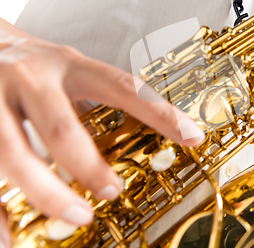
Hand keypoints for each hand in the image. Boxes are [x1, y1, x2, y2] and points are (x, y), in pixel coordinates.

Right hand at [0, 29, 204, 246]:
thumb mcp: (67, 70)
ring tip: (77, 214)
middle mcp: (32, 78)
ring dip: (47, 192)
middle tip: (112, 190)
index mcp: (69, 65)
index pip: (123, 87)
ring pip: (14, 153)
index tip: (193, 137)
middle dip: (88, 166)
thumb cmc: (33, 65)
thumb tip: (131, 142)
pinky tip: (9, 239)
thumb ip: (92, 102)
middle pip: (61, 129)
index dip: (160, 112)